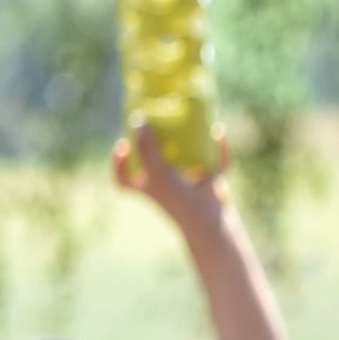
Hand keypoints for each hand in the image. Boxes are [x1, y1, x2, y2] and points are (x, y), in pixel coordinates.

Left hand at [111, 119, 230, 231]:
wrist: (205, 218)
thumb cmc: (175, 196)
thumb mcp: (156, 171)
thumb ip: (145, 147)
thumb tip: (139, 122)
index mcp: (149, 188)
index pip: (125, 179)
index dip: (118, 163)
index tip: (121, 145)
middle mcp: (167, 186)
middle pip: (155, 165)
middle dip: (154, 145)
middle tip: (151, 126)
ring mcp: (188, 184)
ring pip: (186, 161)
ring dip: (186, 144)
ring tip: (181, 124)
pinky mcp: (209, 181)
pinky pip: (216, 162)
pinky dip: (220, 148)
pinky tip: (218, 132)